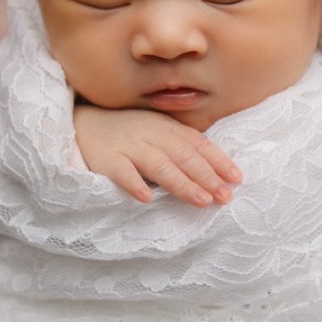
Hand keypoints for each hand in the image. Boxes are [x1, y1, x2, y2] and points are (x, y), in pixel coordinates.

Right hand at [74, 105, 241, 206]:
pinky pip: (120, 172)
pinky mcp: (106, 159)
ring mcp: (129, 147)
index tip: (237, 178)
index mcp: (167, 129)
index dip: (218, 161)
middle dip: (207, 177)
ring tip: (200, 200)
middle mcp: (151, 136)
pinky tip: (145, 198)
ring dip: (181, 183)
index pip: (198, 144)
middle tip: (225, 197)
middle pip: (183, 156)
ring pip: (159, 165)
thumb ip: (183, 145)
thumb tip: (218, 169)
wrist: (83, 121)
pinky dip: (133, 183)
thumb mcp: (159, 131)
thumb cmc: (130, 131)